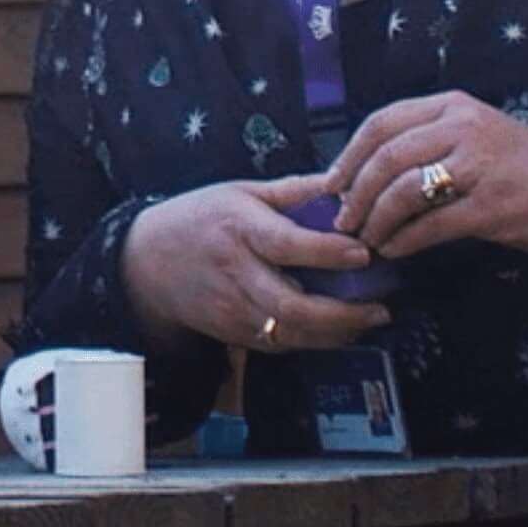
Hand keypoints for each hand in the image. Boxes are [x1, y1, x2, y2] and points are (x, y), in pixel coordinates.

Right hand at [121, 172, 391, 353]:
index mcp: (239, 228)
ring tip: (369, 320)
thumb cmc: (201, 218)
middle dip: (343, 315)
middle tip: (380, 308)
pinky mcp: (233, 332)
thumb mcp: (241, 192)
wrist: (147, 261)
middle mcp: (235, 272)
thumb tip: (345, 183)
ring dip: (336, 333)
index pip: (286, 244)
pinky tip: (339, 329)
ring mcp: (232, 308)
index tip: (364, 253)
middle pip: (292, 306)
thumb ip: (295, 191)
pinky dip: (314, 341)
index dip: (327, 251)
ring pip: (291, 333)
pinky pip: (281, 344)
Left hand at [329, 91, 527, 260]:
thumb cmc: (513, 160)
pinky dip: (405, 240)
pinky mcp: (492, 206)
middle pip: (386, 157)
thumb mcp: (468, 133)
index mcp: (449, 105)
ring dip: (375, 219)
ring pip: (404, 190)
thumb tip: (357, 176)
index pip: (381, 123)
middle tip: (341, 219)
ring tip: (365, 239)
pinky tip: (394, 250)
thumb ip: (421, 143)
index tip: (330, 183)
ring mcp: (478, 166)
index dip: (348, 156)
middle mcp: (461, 128)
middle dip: (355, 192)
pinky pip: (433, 224)